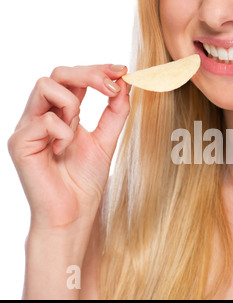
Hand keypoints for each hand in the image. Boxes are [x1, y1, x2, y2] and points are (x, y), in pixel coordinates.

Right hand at [8, 64, 129, 232]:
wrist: (73, 214)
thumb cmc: (85, 181)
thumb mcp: (107, 141)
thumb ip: (115, 113)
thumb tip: (124, 83)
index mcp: (62, 113)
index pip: (74, 78)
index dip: (97, 69)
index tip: (122, 70)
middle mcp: (42, 115)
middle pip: (58, 73)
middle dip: (90, 74)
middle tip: (114, 85)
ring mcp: (28, 127)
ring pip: (45, 85)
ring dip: (73, 104)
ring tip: (78, 130)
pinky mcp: (19, 142)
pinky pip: (45, 119)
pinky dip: (64, 132)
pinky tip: (63, 151)